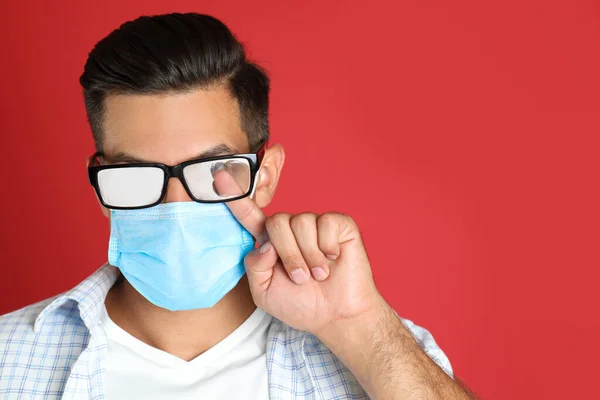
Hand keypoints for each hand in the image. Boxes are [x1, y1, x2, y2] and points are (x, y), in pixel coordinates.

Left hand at [214, 170, 387, 335]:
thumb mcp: (264, 292)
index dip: (235, 196)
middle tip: (301, 278)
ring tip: (319, 274)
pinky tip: (333, 259)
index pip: (249, 215)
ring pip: (301, 223)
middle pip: (277, 221)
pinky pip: (326, 223)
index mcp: (270, 242)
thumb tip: (266, 242)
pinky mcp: (339, 224)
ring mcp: (315, 225)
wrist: (337, 316)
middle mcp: (291, 229)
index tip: (220, 176)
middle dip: (288, 255)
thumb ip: (255, 266)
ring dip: (308, 257)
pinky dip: (327, 248)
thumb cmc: (301, 305)